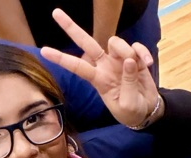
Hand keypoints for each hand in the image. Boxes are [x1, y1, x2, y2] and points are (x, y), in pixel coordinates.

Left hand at [41, 8, 160, 127]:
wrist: (147, 111)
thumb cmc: (132, 112)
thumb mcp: (128, 105)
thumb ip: (128, 83)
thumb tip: (130, 59)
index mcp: (98, 80)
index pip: (77, 67)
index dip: (61, 59)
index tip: (44, 51)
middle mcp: (105, 66)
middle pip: (86, 43)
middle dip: (71, 28)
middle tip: (56, 13)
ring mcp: (119, 60)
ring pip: (114, 42)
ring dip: (125, 49)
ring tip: (137, 64)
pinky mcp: (134, 56)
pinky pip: (135, 46)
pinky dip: (142, 52)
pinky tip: (147, 64)